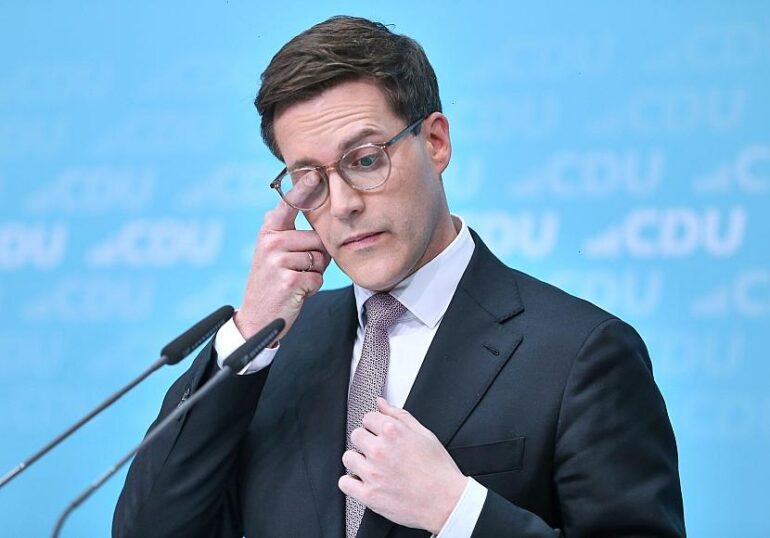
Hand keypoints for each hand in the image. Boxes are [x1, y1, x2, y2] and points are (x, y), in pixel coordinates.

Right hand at [234, 200, 330, 339]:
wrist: (256, 318)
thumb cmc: (272, 283)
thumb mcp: (271, 253)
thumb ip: (286, 231)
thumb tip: (304, 207)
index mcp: (268, 232)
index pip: (288, 206)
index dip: (303, 189)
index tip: (314, 173)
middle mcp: (271, 242)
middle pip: (318, 240)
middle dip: (316, 257)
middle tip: (296, 271)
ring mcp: (278, 260)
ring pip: (320, 259)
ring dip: (314, 274)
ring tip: (293, 281)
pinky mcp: (289, 279)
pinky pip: (318, 278)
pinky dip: (311, 288)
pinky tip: (294, 292)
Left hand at [339, 398, 466, 533]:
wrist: (447, 502)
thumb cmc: (439, 470)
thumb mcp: (424, 434)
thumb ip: (399, 415)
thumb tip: (381, 403)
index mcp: (393, 432)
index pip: (367, 418)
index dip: (375, 425)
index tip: (379, 433)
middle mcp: (380, 450)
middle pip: (355, 435)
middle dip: (366, 441)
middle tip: (379, 451)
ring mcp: (372, 473)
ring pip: (348, 458)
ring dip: (358, 461)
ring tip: (372, 467)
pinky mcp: (369, 495)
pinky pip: (344, 483)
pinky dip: (351, 482)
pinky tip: (364, 481)